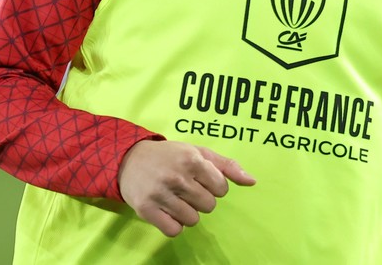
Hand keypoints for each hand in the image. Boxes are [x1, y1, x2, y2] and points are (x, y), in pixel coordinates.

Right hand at [118, 140, 255, 236]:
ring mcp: (160, 194)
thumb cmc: (170, 156)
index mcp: (191, 160)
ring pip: (193, 220)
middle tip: (186, 188)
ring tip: (175, 198)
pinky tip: (167, 210)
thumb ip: (227, 166)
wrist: (128, 159)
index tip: (199, 179)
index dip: (213, 186)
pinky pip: (174, 230)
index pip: (221, 189)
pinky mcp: (146, 209)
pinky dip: (174, 224)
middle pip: (209, 206)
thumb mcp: (198, 152)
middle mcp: (176, 176)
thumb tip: (253, 181)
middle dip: (201, 199)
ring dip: (187, 212)